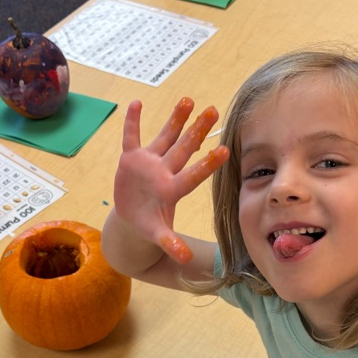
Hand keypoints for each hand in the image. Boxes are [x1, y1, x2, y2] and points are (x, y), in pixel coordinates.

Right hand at [115, 98, 227, 262]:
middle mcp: (165, 171)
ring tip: (188, 99)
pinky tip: (137, 103)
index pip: (193, 174)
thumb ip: (170, 243)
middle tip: (214, 110)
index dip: (208, 164)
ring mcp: (149, 162)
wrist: (133, 218)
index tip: (225, 150)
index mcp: (173, 189)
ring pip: (165, 136)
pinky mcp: (132, 158)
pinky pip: (132, 137)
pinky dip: (132, 122)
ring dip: (175, 119)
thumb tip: (183, 258)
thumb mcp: (158, 235)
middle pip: (183, 148)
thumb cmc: (150, 225)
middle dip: (197, 129)